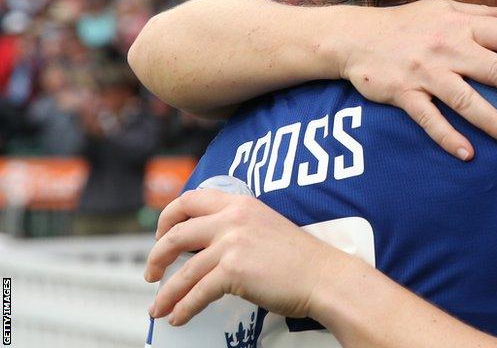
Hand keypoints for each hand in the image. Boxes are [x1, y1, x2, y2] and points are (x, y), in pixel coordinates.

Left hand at [144, 189, 338, 324]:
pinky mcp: (233, 271)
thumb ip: (237, 227)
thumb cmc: (301, 259)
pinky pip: (197, 293)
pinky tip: (178, 316)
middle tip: (151, 273)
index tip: (161, 234)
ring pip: (183, 271)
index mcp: (241, 203)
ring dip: (166, 294)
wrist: (324, 276)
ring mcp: (232, 244)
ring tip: (158, 308)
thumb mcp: (266, 226)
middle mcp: (233, 218)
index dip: (167, 217)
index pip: (190, 199)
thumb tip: (206, 247)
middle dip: (156, 257)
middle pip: (176, 233)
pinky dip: (183, 308)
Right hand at [337, 0, 496, 159]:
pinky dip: (447, 136)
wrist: (354, 37)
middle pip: (494, 69)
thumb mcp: (445, 9)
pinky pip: (429, 119)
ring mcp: (424, 73)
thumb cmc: (406, 23)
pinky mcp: (403, 94)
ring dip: (492, 120)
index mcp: (460, 26)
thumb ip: (484, 13)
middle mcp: (446, 48)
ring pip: (464, 99)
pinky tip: (468, 154)